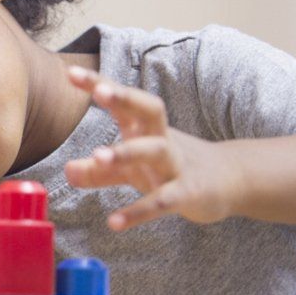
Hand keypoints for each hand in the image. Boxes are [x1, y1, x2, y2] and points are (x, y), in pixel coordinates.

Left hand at [64, 65, 244, 229]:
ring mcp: (176, 165)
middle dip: (125, 98)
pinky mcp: (187, 193)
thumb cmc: (170, 168)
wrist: (228, 180)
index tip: (71, 72)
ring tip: (98, 155)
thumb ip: (99, 171)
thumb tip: (67, 171)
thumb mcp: (132, 168)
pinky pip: (163, 200)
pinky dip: (139, 211)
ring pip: (155, 151)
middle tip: (100, 93)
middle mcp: (161, 139)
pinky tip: (114, 222)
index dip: (100, 84)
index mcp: (146, 127)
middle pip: (149, 110)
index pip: (124, 100)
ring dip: (128, 151)